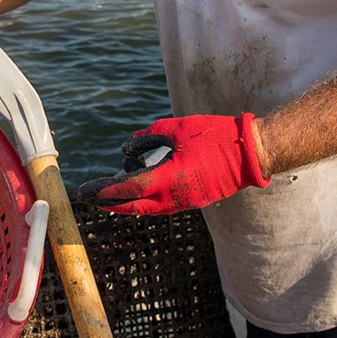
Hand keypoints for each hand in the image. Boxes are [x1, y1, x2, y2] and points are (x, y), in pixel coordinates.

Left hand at [76, 113, 269, 214]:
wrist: (250, 154)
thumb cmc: (215, 136)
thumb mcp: (176, 128)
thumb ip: (148, 137)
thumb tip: (128, 147)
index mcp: (169, 179)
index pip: (128, 189)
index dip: (104, 191)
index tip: (86, 192)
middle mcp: (174, 197)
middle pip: (133, 207)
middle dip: (109, 204)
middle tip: (90, 199)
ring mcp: (185, 202)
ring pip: (147, 208)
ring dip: (128, 201)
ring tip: (113, 188)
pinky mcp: (193, 201)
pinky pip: (162, 205)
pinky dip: (145, 200)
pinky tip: (137, 192)